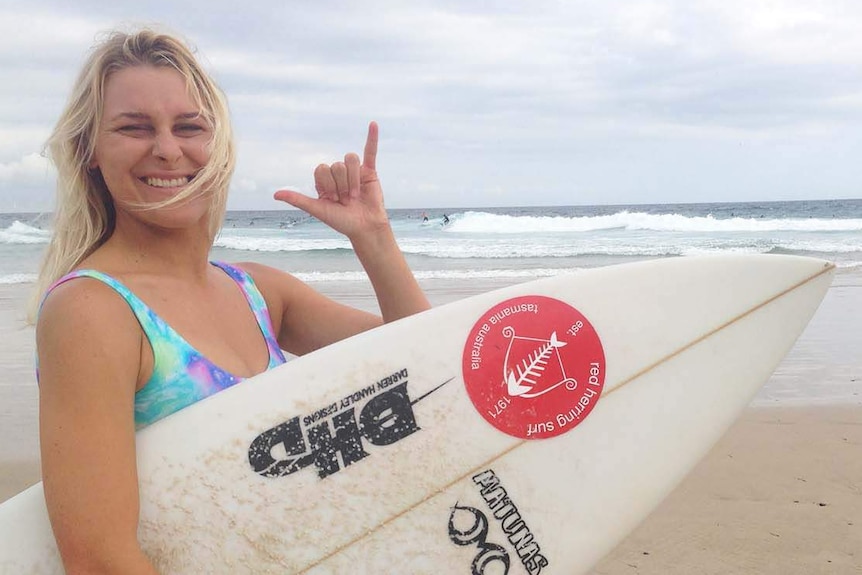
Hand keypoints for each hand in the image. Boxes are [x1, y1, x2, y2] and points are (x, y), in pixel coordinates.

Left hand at [274, 122, 388, 238]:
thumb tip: (275, 195)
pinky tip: (373, 124)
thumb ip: (298, 200)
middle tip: (346, 200)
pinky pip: (370, 151)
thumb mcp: (317, 210)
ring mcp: (354, 172)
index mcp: (324, 181)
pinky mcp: (370, 172)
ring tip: (355, 196)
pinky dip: (372, 137)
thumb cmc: (341, 221)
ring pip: (350, 160)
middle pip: (336, 165)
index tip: (332, 199)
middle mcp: (338, 174)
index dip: (327, 184)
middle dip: (342, 186)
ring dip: (353, 180)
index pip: (322, 168)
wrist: (364, 228)